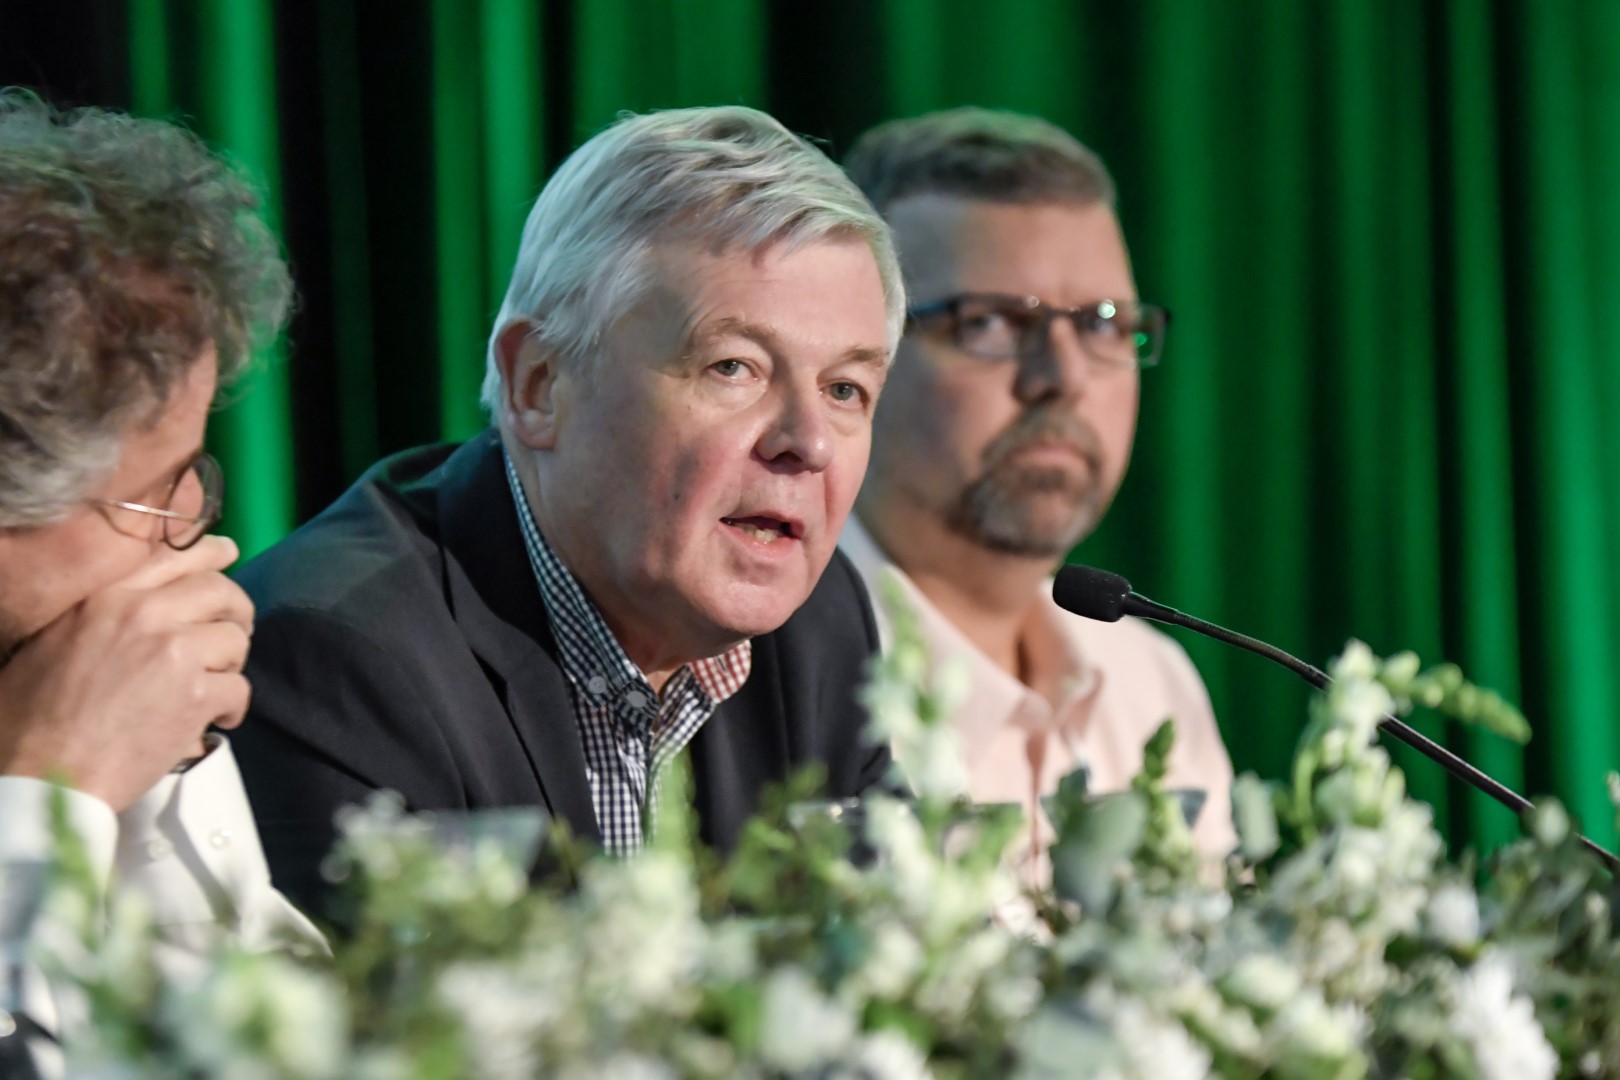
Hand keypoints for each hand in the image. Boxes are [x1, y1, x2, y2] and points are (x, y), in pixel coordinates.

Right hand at [0, 535, 253, 811]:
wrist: (41, 774)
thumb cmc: (30, 718)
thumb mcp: (51, 640)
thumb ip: (99, 613)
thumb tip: (140, 605)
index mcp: (106, 596)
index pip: (174, 555)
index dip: (208, 554)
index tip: (226, 553)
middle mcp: (144, 614)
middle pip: (219, 591)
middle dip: (234, 611)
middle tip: (235, 631)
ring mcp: (174, 652)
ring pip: (235, 639)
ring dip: (230, 663)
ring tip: (214, 684)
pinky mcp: (196, 695)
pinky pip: (239, 687)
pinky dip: (233, 706)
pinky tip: (216, 719)